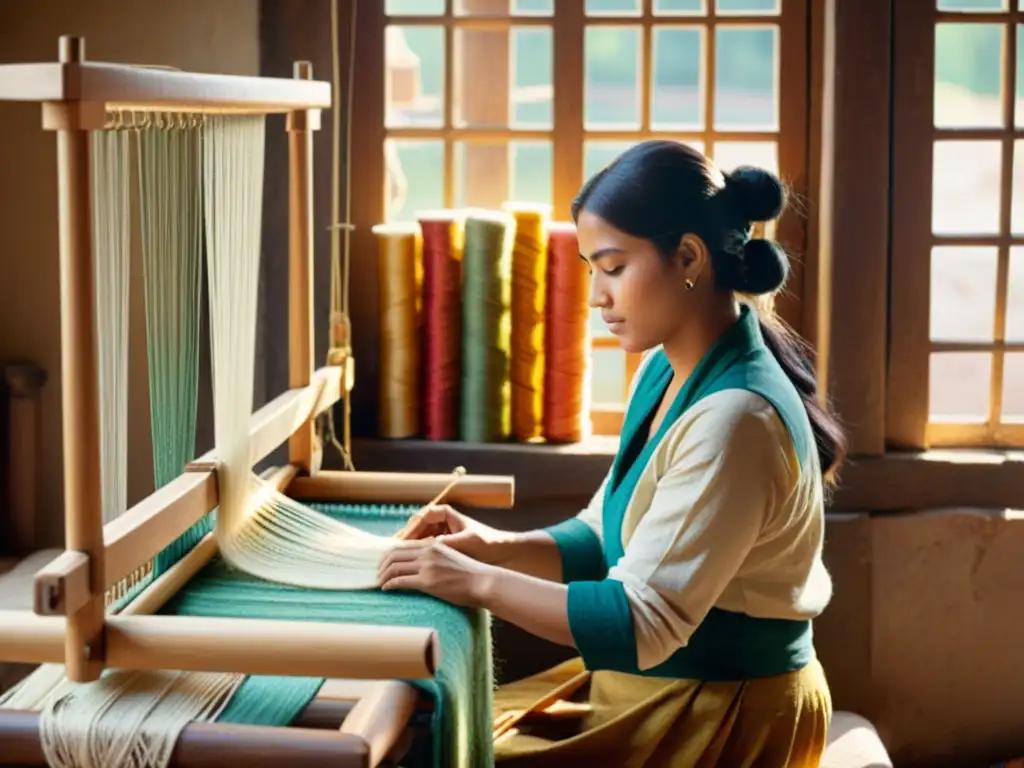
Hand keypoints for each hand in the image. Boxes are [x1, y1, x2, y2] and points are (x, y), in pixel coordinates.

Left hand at [377, 538, 494, 607]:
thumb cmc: (469, 574)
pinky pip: (400, 581)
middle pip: (394, 554)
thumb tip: (421, 565)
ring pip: (394, 567)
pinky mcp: (427, 581)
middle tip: (378, 574)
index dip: (389, 554)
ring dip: (383, 576)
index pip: (402, 545)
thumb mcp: (450, 558)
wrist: (483, 582)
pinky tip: (386, 589)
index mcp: (432, 545)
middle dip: (382, 565)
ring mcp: (427, 566)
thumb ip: (434, 558)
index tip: (384, 564)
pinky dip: (389, 584)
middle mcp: (427, 552)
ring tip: (380, 583)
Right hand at [394, 504, 511, 564]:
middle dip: (406, 540)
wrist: (502, 552)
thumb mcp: (464, 542)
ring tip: (399, 560)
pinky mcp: (444, 543)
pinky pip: (426, 545)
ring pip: (420, 537)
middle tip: (395, 553)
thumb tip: (427, 547)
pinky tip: (413, 563)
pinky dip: (419, 553)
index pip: (421, 518)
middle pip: (417, 527)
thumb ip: (445, 543)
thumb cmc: (486, 543)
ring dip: (411, 547)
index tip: (402, 542)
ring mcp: (442, 531)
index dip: (409, 529)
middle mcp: (442, 520)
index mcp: (446, 513)